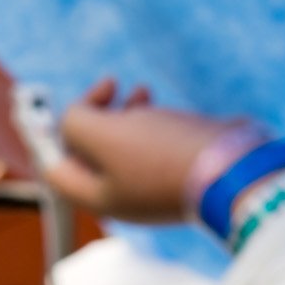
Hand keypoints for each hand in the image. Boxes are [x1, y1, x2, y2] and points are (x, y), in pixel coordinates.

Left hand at [46, 78, 253, 223]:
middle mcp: (124, 197)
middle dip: (93, 115)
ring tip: (138, 89)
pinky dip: (150, 119)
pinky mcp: (181, 172)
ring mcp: (154, 187)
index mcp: (100, 197)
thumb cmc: (164, 153)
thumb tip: (78, 118)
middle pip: (90, 155)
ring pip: (123, 145)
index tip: (60, 104)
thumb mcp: (103, 134)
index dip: (50, 134)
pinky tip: (159, 103)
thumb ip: (75, 123)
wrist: (233, 169)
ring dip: (123, 111)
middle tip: (107, 86)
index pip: (56, 168)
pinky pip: (154, 144)